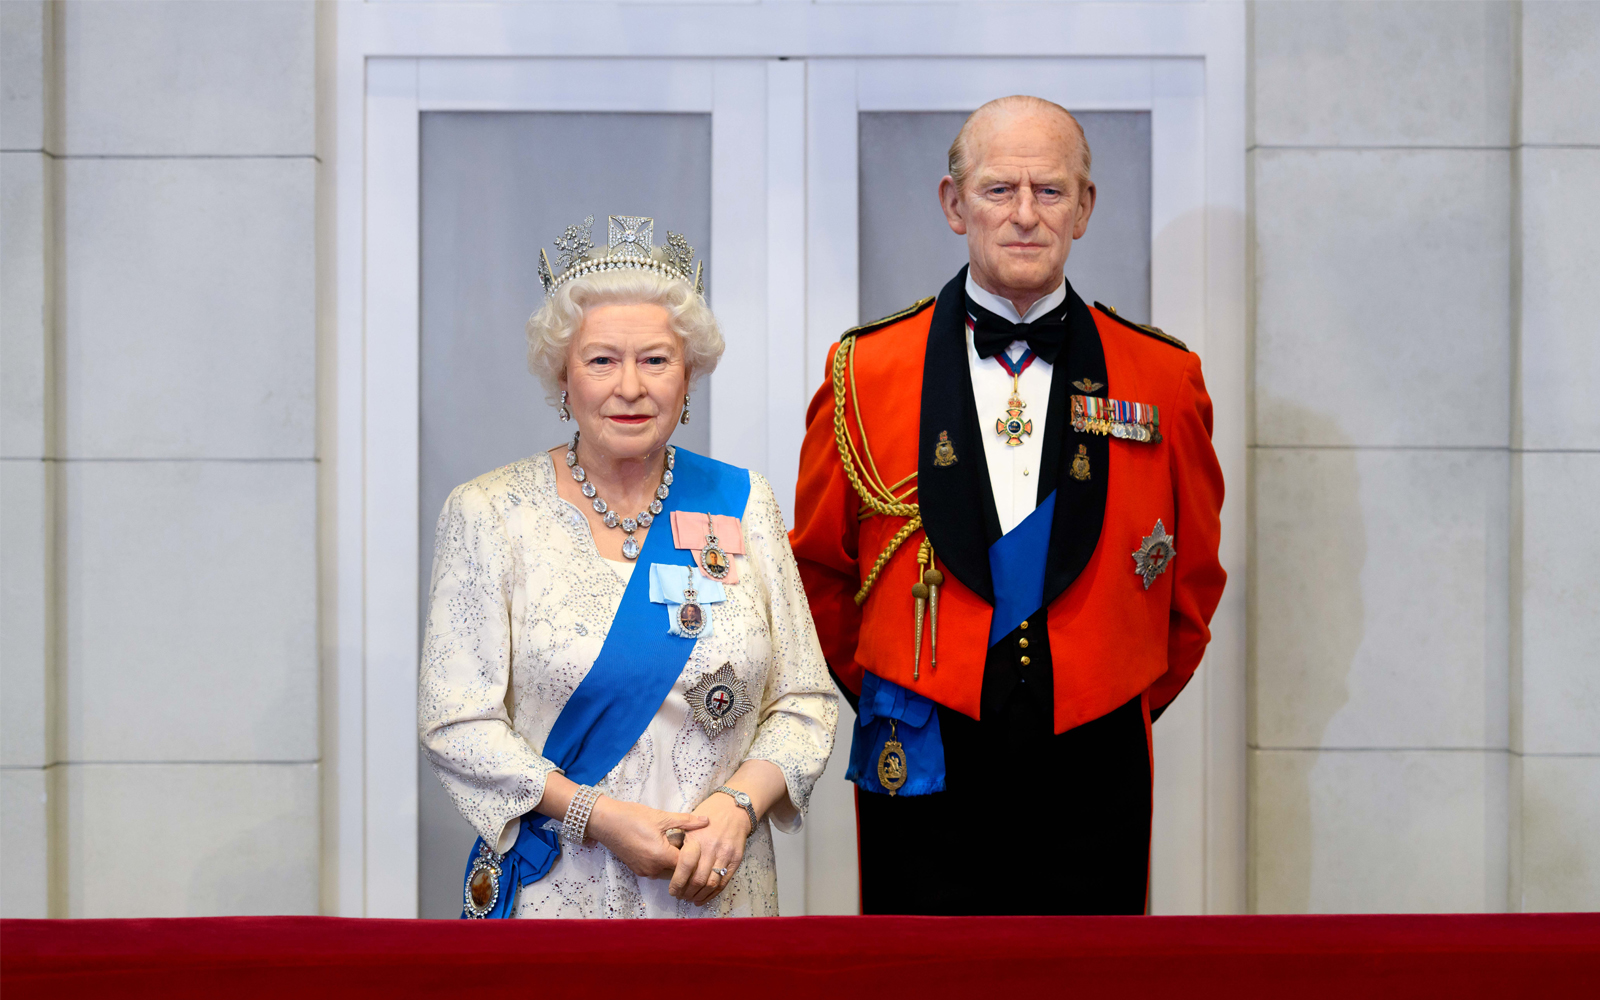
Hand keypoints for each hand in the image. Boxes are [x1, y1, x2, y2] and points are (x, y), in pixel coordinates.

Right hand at [586, 797, 708, 878]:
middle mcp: (653, 870)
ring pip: (668, 872)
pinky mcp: (637, 870)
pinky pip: (657, 870)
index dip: (696, 854)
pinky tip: (663, 845)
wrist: (605, 821)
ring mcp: (644, 872)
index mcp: (661, 857)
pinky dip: (663, 861)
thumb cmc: (632, 817)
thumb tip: (706, 821)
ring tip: (676, 842)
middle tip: (689, 842)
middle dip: (686, 860)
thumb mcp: (661, 817)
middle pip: (679, 871)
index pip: (688, 865)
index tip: (699, 842)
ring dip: (674, 861)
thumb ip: (686, 822)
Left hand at [670, 790, 751, 905]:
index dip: (677, 883)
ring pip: (711, 883)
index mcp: (696, 839)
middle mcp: (711, 847)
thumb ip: (679, 844)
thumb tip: (666, 864)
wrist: (734, 809)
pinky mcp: (736, 859)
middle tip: (680, 896)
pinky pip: (724, 882)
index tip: (672, 890)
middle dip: (686, 892)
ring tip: (691, 898)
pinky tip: (704, 897)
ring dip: (699, 895)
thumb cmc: (708, 815)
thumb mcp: (689, 825)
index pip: (685, 866)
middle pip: (698, 879)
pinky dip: (713, 893)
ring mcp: (725, 854)